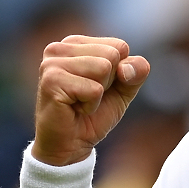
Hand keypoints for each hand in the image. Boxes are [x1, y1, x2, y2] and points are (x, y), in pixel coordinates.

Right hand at [32, 36, 149, 165]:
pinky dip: (91, 105)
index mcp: (76, 43)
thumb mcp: (125, 88)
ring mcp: (52, 63)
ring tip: (80, 101)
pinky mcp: (51, 81)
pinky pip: (94, 89)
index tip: (98, 86)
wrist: (71, 145)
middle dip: (109, 82)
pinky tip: (74, 109)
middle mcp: (59, 48)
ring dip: (98, 93)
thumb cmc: (95, 113)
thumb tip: (127, 67)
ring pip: (104, 68)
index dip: (119, 72)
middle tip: (88, 96)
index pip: (119, 46)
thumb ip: (137, 71)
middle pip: (112, 55)